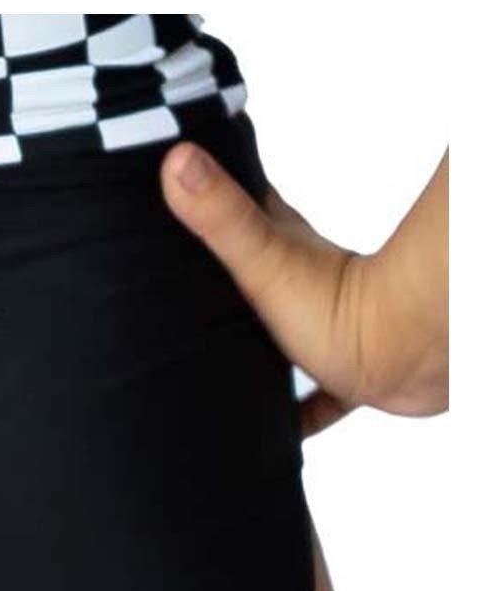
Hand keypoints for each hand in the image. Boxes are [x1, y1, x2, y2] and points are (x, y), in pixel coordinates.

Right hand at [160, 144, 448, 436]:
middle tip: (179, 298)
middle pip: (254, 277)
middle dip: (220, 285)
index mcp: (279, 250)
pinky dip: (298, 414)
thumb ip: (221, 216)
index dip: (212, 199)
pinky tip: (275, 430)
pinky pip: (315, 404)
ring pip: (280, 339)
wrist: (410, 353)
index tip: (181, 189)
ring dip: (252, 349)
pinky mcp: (346, 378)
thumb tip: (179, 160)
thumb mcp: (263, 258)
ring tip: (210, 367)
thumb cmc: (344, 305)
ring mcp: (323, 332)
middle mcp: (301, 286)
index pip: (241, 210)